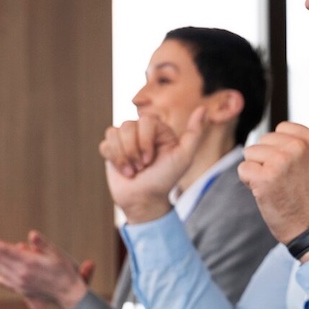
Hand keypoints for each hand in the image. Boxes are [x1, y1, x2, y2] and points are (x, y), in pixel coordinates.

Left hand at [0, 231, 90, 308]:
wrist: (67, 292)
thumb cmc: (64, 271)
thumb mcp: (57, 254)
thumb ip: (43, 244)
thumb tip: (32, 234)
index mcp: (29, 262)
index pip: (4, 250)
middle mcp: (21, 273)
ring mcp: (19, 282)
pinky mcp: (20, 288)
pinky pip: (2, 280)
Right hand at [99, 108, 205, 222]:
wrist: (145, 199)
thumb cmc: (166, 178)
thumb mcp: (184, 157)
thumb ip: (195, 133)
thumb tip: (203, 108)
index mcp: (158, 129)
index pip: (145, 121)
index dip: (145, 141)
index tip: (150, 160)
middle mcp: (141, 131)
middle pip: (127, 126)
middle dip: (133, 151)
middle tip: (142, 167)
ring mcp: (125, 140)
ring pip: (113, 133)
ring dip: (123, 157)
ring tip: (133, 170)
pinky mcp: (111, 150)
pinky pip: (105, 144)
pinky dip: (114, 160)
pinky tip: (124, 170)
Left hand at [239, 96, 308, 244]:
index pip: (280, 130)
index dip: (283, 151)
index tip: (296, 171)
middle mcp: (298, 147)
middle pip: (264, 141)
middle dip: (269, 160)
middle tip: (286, 182)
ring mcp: (281, 162)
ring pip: (251, 154)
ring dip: (258, 172)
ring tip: (277, 188)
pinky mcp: (264, 178)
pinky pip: (243, 170)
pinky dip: (249, 184)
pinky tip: (266, 194)